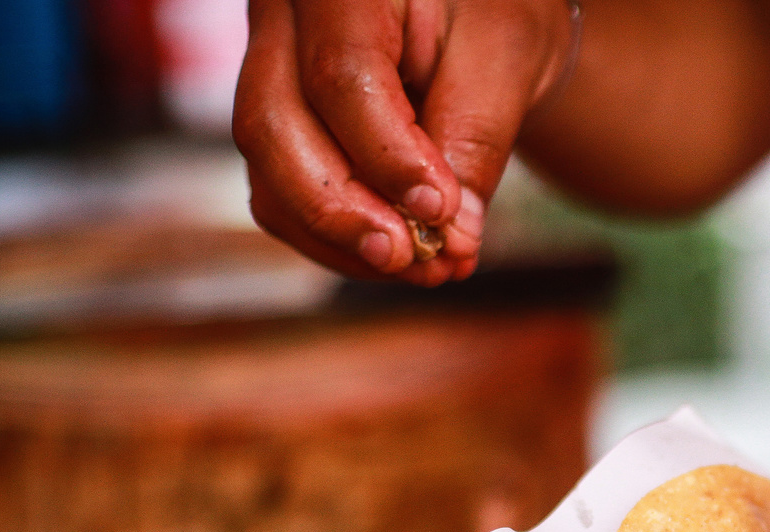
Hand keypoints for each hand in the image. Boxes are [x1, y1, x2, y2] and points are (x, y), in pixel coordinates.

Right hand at [233, 0, 576, 283]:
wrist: (474, 12)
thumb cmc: (492, 16)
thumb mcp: (505, 63)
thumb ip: (475, 143)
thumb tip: (451, 241)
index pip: (342, 78)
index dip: (389, 158)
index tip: (443, 211)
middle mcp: (282, 15)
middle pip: (272, 125)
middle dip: (342, 210)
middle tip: (412, 258)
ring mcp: (265, 66)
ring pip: (266, 168)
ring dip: (338, 237)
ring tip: (420, 267)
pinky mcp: (273, 117)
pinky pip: (277, 191)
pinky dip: (332, 237)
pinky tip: (394, 255)